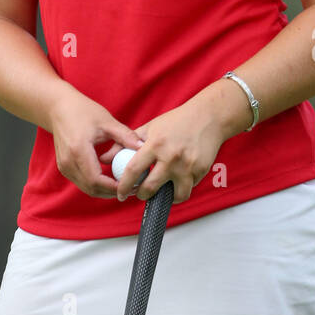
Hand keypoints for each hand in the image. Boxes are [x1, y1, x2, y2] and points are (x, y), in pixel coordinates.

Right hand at [48, 89, 144, 199]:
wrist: (58, 108)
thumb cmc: (82, 111)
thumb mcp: (107, 121)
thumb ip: (125, 135)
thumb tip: (143, 147)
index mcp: (78, 150)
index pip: (96, 180)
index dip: (114, 187)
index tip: (131, 186)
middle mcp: (68, 161)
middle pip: (91, 188)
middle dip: (112, 192)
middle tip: (130, 189)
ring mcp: (64, 166)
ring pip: (86, 188)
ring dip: (104, 191)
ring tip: (122, 184)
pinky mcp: (63, 167)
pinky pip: (81, 182)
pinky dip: (96, 185)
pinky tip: (109, 179)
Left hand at [98, 99, 226, 202]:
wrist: (208, 117)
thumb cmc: (176, 122)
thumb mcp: (149, 127)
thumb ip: (126, 142)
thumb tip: (106, 158)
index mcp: (155, 144)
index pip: (133, 170)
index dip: (123, 186)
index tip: (119, 194)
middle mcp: (170, 157)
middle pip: (150, 188)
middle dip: (141, 195)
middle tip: (139, 193)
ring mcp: (187, 166)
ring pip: (173, 196)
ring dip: (164, 197)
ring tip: (160, 191)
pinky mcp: (200, 171)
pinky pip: (188, 188)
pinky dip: (181, 188)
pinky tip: (177, 180)